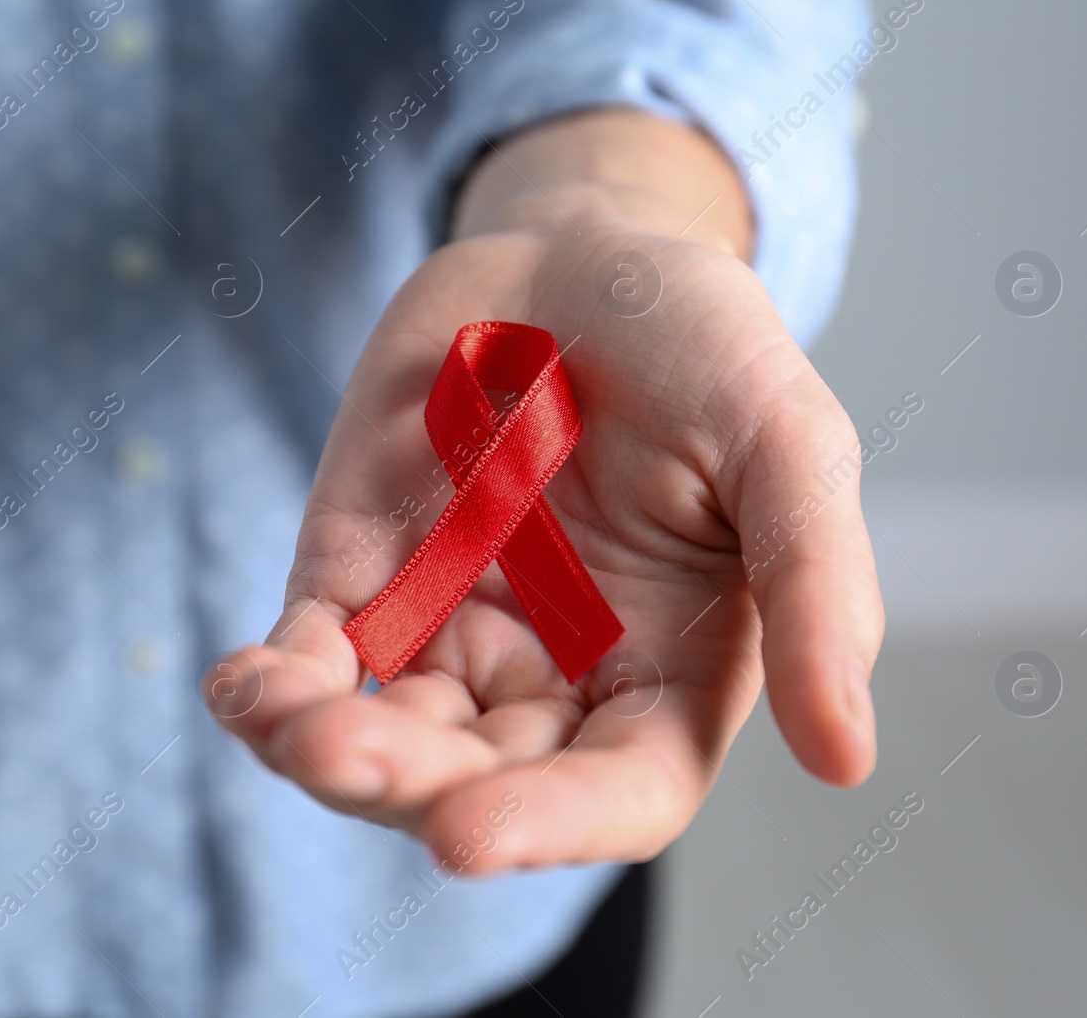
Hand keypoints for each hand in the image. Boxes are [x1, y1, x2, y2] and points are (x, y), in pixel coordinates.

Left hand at [204, 110, 882, 872]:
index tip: (468, 838)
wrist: (578, 247)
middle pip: (481, 779)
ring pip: (385, 734)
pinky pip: (312, 657)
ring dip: (322, 745)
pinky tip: (239, 684)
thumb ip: (815, 588)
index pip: (617, 791)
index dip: (550, 828)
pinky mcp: (362, 576)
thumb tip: (847, 756)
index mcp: (667, 668)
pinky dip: (271, 684)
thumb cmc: (702, 341)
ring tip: (278, 716)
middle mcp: (554, 675)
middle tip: (342, 753)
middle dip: (409, 782)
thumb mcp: (785, 442)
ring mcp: (450, 629)